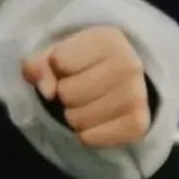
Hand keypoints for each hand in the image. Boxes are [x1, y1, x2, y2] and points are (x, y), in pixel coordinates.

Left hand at [22, 24, 150, 148]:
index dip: (56, 67)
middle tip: (79, 88)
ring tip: (87, 104)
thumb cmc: (84, 63)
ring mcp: (136, 95)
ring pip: (76, 119)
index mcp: (109, 39)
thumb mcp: (59, 53)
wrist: (126, 80)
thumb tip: (46, 91)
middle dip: (64, 93)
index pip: (59, 61)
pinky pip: (89, 139)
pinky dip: (85, 134)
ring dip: (73, 116)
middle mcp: (129, 65)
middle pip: (67, 93)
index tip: (70, 66)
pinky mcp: (138, 124)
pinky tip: (96, 120)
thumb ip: (40, 65)